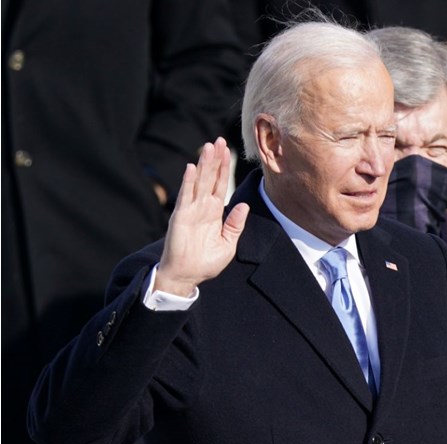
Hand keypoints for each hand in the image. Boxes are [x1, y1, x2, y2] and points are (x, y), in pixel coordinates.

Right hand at [155, 137, 248, 295]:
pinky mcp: (181, 217)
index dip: (224, 168)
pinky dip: (189, 182)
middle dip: (215, 160)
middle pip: (210, 178)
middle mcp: (202, 207)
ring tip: (209, 147)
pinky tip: (192, 168)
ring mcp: (191, 210)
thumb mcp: (228, 243)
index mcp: (214, 212)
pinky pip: (186, 196)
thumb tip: (243, 204)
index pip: (220, 184)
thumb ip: (235, 224)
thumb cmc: (206, 262)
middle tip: (219, 140)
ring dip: (204, 165)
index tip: (228, 150)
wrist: (187, 276)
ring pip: (199, 182)